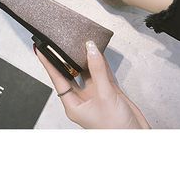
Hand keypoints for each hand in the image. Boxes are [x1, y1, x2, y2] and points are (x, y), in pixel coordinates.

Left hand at [35, 40, 149, 128]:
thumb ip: (97, 71)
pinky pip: (101, 73)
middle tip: (59, 41)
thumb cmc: (115, 128)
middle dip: (66, 58)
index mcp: (74, 105)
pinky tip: (97, 50)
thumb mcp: (105, 96)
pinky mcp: (108, 92)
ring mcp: (95, 95)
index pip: (57, 79)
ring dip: (84, 58)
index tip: (41, 49)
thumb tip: (91, 49)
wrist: (138, 138)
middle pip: (71, 74)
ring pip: (87, 71)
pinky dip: (99, 62)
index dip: (48, 63)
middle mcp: (82, 99)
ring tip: (78, 41)